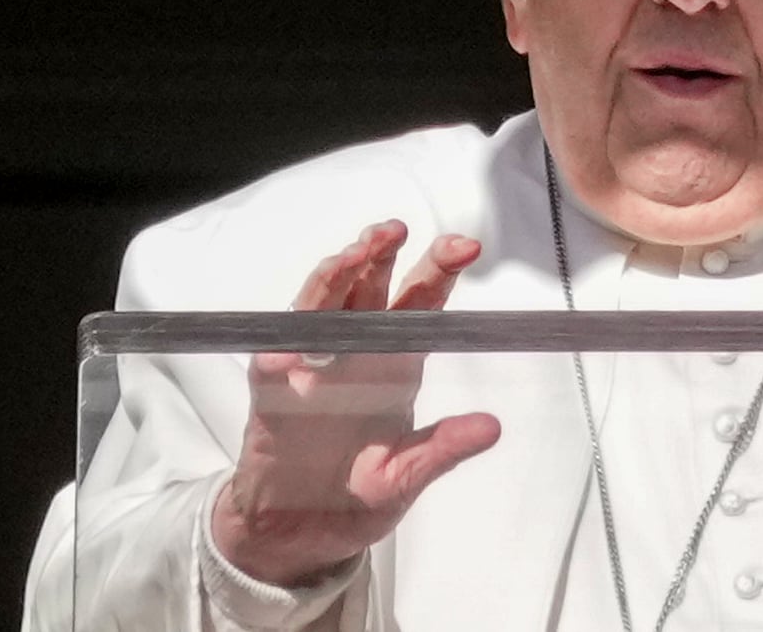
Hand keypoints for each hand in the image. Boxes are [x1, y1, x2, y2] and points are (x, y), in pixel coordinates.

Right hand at [212, 220, 501, 585]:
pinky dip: (285, 342)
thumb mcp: (405, 475)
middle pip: (370, 285)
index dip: (439, 269)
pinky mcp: (271, 387)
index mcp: (395, 359)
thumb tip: (491, 427)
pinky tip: (297, 341)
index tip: (465, 246)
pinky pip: (275, 354)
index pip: (420, 302)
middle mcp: (354, 348)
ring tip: (353, 255)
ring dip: (335, 275)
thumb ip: (442, 449)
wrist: (299, 531)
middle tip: (397, 230)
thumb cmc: (357, 494)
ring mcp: (310, 361)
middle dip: (382, 252)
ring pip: (322, 301)